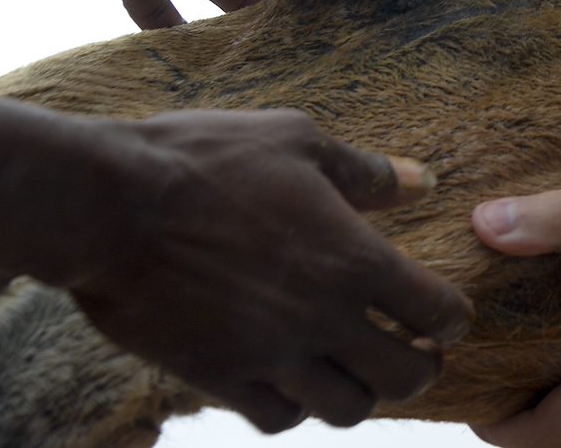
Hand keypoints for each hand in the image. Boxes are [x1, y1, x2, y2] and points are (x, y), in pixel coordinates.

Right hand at [58, 110, 473, 433]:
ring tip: (357, 367)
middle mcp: (322, 318)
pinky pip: (277, 419)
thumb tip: (421, 181)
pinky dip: (295, 407)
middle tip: (416, 350)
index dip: (452, 317)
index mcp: (354, 259)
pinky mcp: (218, 379)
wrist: (109, 206)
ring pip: (346, 409)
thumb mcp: (298, 140)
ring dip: (361, 392)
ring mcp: (270, 356)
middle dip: (422, 367)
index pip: (437, 312)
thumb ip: (366, 172)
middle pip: (404, 378)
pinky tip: (292, 378)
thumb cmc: (206, 161)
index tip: (446, 314)